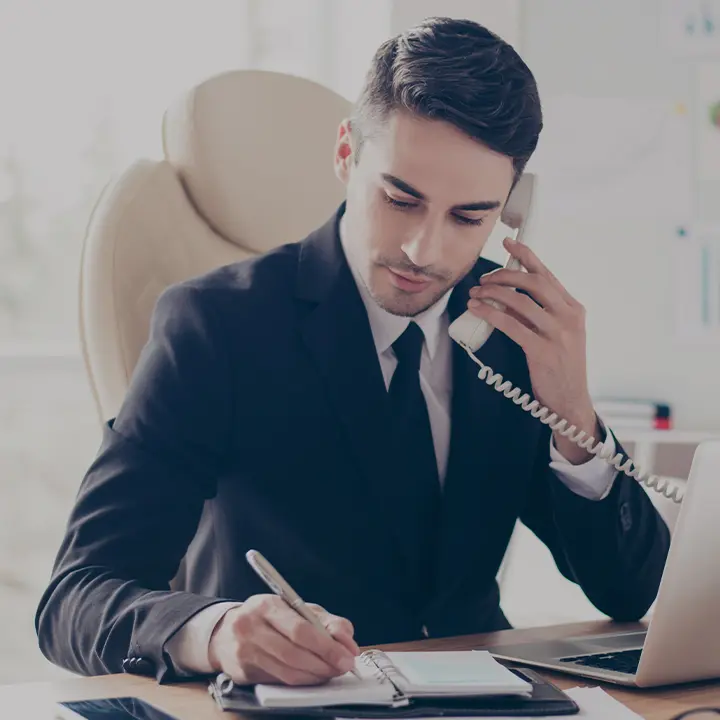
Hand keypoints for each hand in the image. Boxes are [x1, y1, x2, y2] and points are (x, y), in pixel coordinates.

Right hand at [208, 594, 359, 685]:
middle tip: (342, 666)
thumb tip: (348, 643)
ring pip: (287, 672)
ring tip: (330, 672)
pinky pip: (278, 681)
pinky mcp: (242, 673)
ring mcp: (244, 651)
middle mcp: (251, 627)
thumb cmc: (268, 618)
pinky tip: (312, 677)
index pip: (300, 629)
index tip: (346, 655)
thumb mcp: (297, 609)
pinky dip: (301, 682)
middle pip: (294, 653)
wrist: (225, 631)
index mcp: (267, 605)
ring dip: (315, 676)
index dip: (326, 646)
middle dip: (324, 663)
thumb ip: (327, 622)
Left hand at [467, 237, 599, 462]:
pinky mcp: (543, 351)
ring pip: (520, 301)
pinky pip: (512, 325)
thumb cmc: (558, 366)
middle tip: (482, 281)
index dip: (526, 256)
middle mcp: (569, 316)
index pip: (547, 274)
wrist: (570, 401)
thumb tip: (507, 294)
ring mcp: (558, 333)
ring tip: (474, 295)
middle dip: (502, 276)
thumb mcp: (556, 333)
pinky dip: (491, 313)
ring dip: (492, 294)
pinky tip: (477, 310)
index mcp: (573, 308)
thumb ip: (538, 313)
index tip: (508, 242)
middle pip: (533, 282)